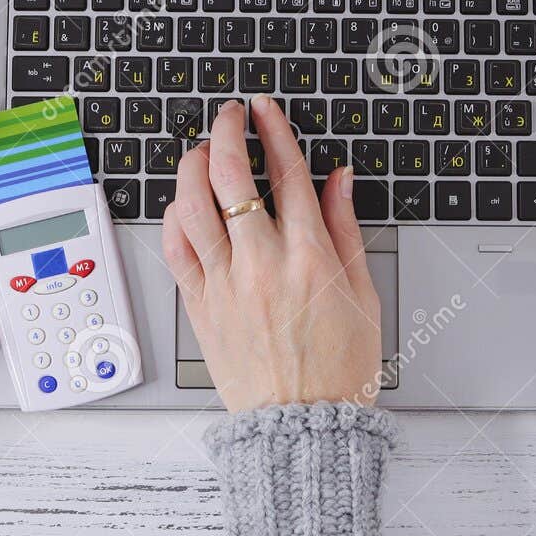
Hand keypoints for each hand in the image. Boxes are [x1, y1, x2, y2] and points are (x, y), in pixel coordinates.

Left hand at [161, 95, 381, 412]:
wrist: (304, 424)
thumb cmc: (338, 368)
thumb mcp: (361, 293)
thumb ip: (344, 229)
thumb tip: (338, 179)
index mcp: (308, 256)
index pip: (286, 171)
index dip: (273, 129)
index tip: (265, 110)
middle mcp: (261, 264)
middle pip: (228, 174)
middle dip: (225, 132)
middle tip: (229, 117)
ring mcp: (224, 284)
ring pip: (191, 205)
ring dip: (191, 165)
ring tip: (200, 151)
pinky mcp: (199, 307)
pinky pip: (175, 250)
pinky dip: (174, 217)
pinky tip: (182, 205)